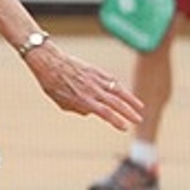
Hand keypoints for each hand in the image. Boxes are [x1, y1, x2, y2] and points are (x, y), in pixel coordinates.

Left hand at [24, 43, 143, 130]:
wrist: (49, 62)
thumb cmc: (51, 83)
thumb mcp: (60, 101)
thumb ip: (77, 109)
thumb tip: (90, 112)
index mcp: (82, 99)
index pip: (104, 112)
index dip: (116, 120)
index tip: (125, 128)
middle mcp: (91, 90)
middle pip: (115, 102)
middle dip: (128, 113)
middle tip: (138, 120)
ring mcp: (95, 79)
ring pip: (117, 90)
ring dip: (130, 100)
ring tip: (140, 108)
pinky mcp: (95, 71)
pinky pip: (110, 80)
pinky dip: (120, 88)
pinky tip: (126, 94)